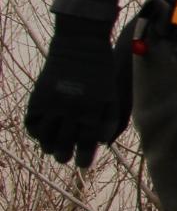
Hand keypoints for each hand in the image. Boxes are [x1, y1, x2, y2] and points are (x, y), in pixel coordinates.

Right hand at [24, 16, 126, 168]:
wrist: (80, 46)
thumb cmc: (101, 72)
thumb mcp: (111, 96)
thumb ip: (109, 120)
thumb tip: (103, 142)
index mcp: (91, 111)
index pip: (86, 143)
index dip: (84, 157)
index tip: (83, 165)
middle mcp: (71, 111)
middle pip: (64, 144)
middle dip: (65, 155)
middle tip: (65, 159)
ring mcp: (52, 105)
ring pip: (45, 137)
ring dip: (49, 146)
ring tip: (53, 149)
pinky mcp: (38, 98)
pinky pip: (32, 123)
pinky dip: (36, 132)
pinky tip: (42, 134)